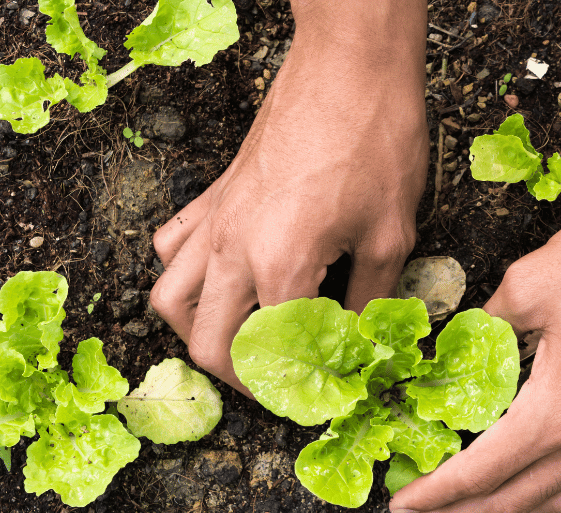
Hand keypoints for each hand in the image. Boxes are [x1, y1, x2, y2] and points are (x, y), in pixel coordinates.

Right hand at [151, 6, 427, 393]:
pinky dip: (184, 276)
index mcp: (280, 267)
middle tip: (274, 385)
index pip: (271, 355)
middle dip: (238, 378)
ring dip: (197, 332)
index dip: (295, 389)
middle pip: (205, 342)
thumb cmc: (376, 142)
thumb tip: (361, 344)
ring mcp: (216, 220)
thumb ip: (370, 301)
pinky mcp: (215, 195)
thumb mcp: (390, 235)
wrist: (349, 66)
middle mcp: (233, 250)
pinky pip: (173, 246)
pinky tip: (219, 280)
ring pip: (169, 298)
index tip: (317, 398)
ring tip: (236, 343)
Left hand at [388, 184, 560, 512]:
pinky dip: (543, 494)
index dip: (435, 493)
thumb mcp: (531, 283)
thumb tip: (466, 340)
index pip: (479, 473)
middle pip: (513, 501)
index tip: (400, 505)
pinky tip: (527, 482)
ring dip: (503, 512)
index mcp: (556, 415)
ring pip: (552, 499)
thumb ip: (487, 323)